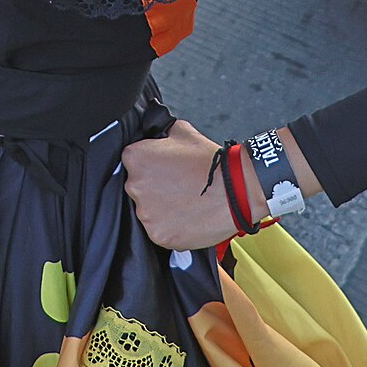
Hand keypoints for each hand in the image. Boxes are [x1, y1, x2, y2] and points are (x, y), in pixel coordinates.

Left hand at [121, 120, 241, 251]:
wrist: (235, 191)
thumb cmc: (210, 163)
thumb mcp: (182, 131)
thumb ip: (161, 132)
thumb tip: (157, 133)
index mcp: (136, 158)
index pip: (131, 161)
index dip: (149, 164)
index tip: (163, 169)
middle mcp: (134, 185)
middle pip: (137, 186)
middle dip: (153, 186)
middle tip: (177, 186)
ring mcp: (145, 213)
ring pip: (147, 210)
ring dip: (161, 207)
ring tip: (184, 202)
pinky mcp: (158, 234)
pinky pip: (159, 230)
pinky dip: (170, 226)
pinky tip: (186, 216)